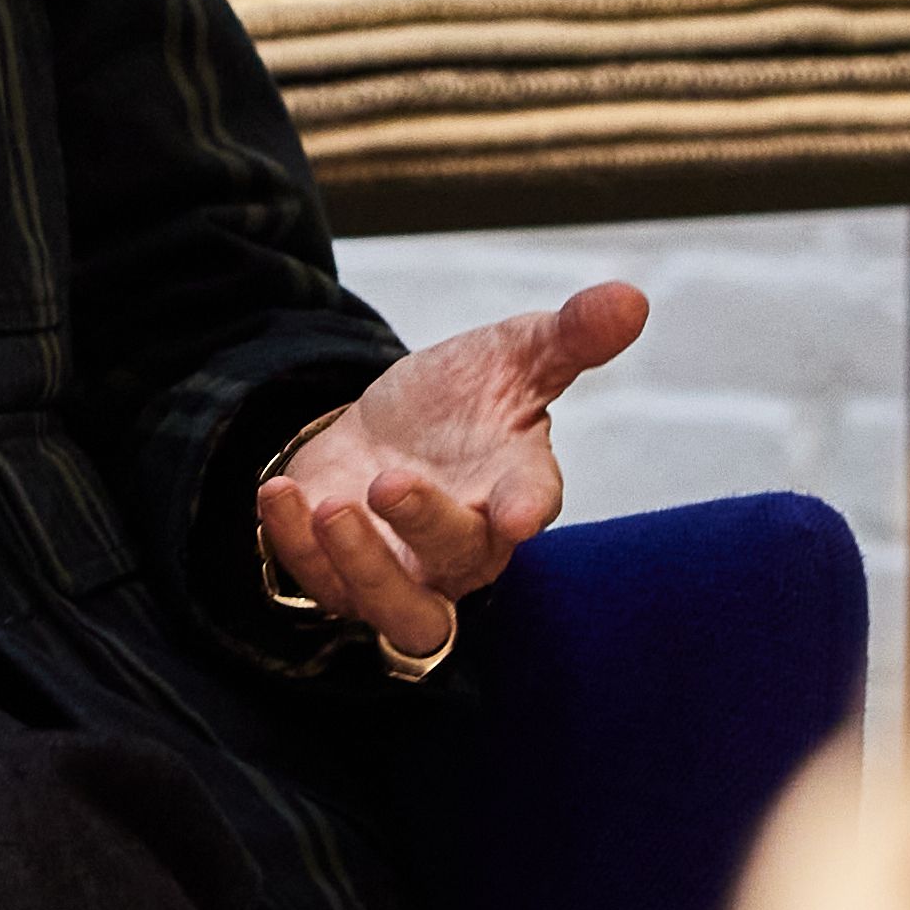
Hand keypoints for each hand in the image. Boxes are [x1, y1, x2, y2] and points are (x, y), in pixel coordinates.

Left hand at [254, 279, 649, 672]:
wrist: (385, 427)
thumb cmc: (463, 400)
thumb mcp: (511, 354)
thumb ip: (568, 336)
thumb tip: (631, 298)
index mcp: (516, 487)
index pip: (532, 504)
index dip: (529, 509)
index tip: (522, 512)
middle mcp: (466, 542)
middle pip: (461, 560)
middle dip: (424, 525)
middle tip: (388, 481)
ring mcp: (405, 569)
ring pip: (401, 610)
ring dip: (363, 566)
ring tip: (332, 505)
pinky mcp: (343, 575)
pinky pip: (321, 587)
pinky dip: (295, 547)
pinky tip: (279, 494)